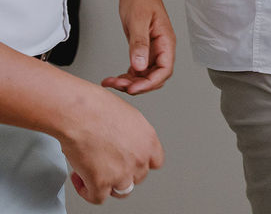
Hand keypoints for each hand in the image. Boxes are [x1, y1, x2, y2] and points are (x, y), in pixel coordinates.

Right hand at [59, 86, 163, 203]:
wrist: (80, 113)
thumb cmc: (97, 108)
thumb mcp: (127, 116)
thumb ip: (131, 134)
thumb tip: (123, 142)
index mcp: (148, 140)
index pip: (155, 162)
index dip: (141, 163)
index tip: (130, 162)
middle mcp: (139, 158)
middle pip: (138, 176)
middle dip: (122, 172)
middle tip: (107, 164)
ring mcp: (122, 173)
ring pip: (122, 190)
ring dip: (108, 184)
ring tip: (93, 172)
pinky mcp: (101, 183)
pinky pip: (97, 197)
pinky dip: (87, 191)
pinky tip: (80, 178)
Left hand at [101, 0, 175, 94]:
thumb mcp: (138, 21)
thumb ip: (139, 44)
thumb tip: (140, 66)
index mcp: (166, 41)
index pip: (165, 70)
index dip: (150, 83)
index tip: (133, 88)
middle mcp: (161, 48)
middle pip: (155, 76)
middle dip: (137, 85)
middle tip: (117, 84)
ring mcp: (152, 50)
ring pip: (145, 75)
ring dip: (130, 82)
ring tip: (111, 82)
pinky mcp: (142, 49)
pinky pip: (137, 69)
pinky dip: (127, 76)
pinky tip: (114, 77)